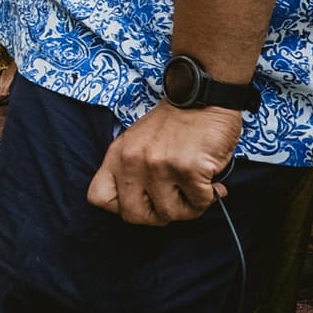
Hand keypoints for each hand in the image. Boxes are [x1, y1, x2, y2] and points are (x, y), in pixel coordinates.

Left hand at [87, 102, 242, 225]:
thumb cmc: (174, 123)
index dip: (122, 207)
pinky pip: (199, 202)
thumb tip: (150, 211)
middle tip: (176, 201)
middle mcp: (132, 161)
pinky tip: (213, 183)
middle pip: (134, 216)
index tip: (144, 201)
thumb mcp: (138, 142)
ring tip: (197, 188)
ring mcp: (158, 165)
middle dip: (159, 215)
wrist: (201, 96)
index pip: (99, 198)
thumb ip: (132, 172)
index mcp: (117, 155)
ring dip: (189, 207)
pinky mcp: (187, 168)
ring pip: (170, 214)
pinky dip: (210, 196)